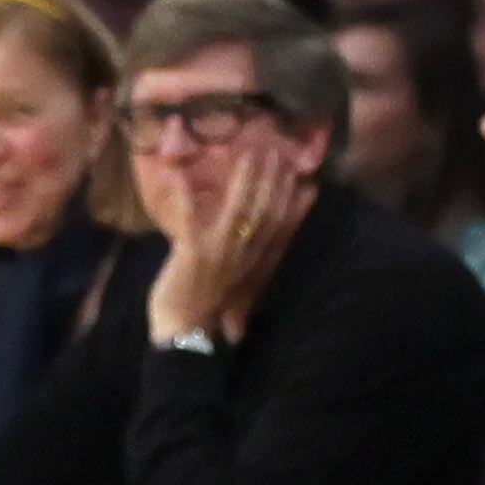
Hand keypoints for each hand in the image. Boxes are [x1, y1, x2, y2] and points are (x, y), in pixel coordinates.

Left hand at [147, 144, 300, 342]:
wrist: (186, 336)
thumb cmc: (205, 308)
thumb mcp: (237, 286)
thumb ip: (249, 263)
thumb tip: (259, 239)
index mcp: (255, 262)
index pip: (281, 228)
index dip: (295, 203)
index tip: (307, 179)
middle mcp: (244, 256)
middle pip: (266, 212)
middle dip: (273, 180)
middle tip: (276, 149)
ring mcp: (221, 252)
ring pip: (240, 209)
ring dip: (245, 178)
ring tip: (248, 151)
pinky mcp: (194, 251)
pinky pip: (190, 215)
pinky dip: (184, 192)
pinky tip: (177, 170)